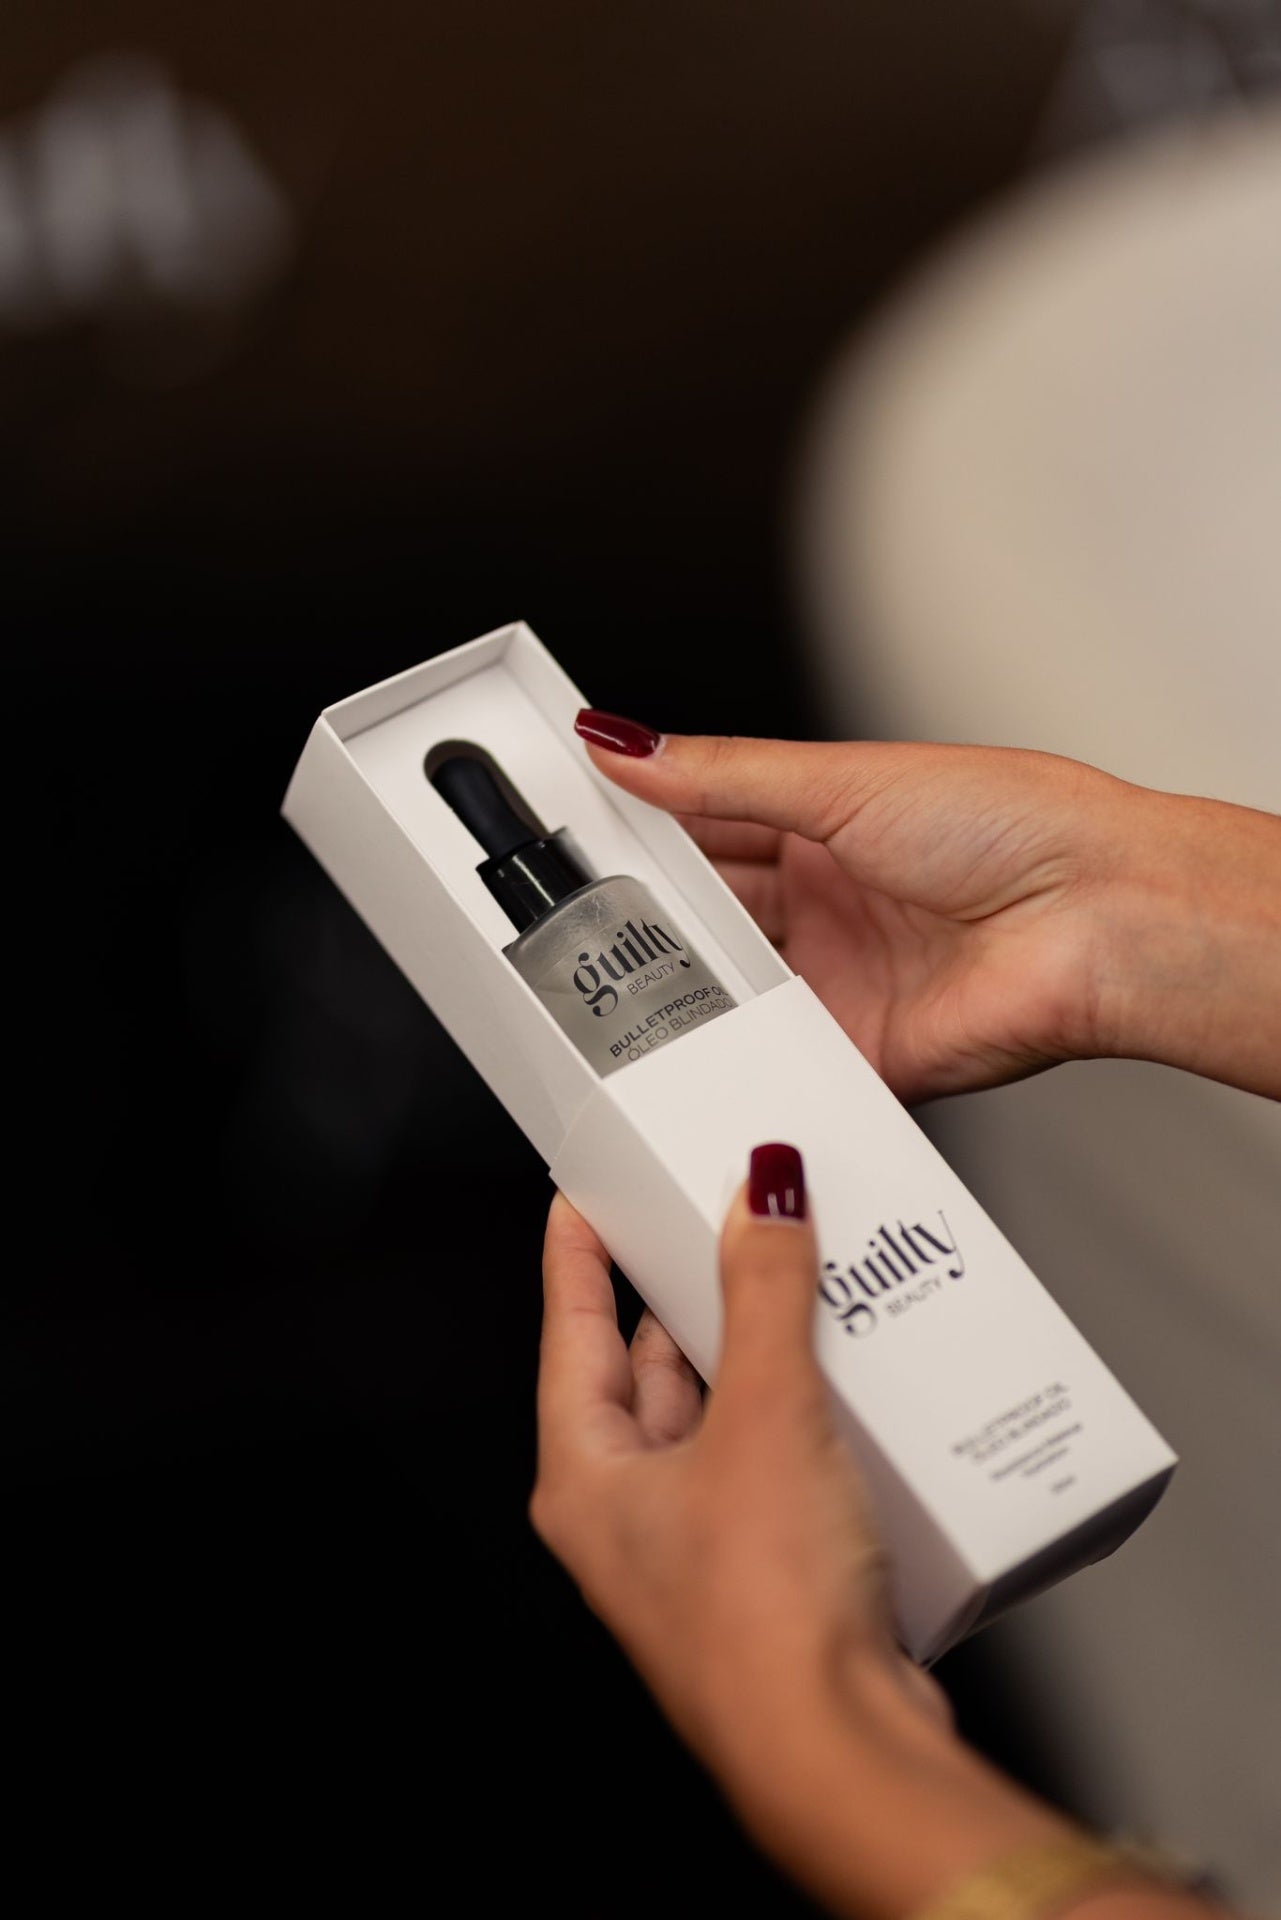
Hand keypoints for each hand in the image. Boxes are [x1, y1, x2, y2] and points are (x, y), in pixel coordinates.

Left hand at [532, 1149, 1075, 1916]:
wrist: (842, 1751)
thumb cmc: (765, 1619)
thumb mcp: (766, 1415)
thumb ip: (764, 1292)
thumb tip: (759, 1194)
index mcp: (586, 1476)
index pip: (567, 1329)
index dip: (578, 1253)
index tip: (586, 1194)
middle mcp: (630, 1517)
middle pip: (647, 1373)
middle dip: (689, 1300)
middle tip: (721, 1225)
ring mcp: (698, 1551)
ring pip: (720, 1420)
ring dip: (760, 1359)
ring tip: (805, 1292)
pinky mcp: (769, 1576)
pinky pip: (778, 1468)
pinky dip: (809, 1421)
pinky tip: (855, 1388)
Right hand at [572, 715, 1280, 1101]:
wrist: (1100, 918)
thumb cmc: (1017, 825)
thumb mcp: (843, 781)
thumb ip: (719, 776)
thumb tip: (623, 741)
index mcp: (826, 826)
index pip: (703, 827)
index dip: (635, 829)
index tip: (563, 831)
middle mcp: (828, 906)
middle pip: (704, 915)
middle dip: (641, 916)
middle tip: (567, 914)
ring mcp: (839, 982)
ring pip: (724, 993)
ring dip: (674, 986)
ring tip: (610, 974)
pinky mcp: (856, 1053)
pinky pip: (773, 1064)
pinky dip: (728, 1059)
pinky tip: (683, 1045)